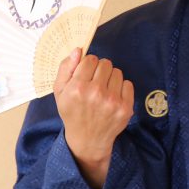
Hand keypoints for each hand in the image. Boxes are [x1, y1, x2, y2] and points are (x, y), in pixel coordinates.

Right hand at [53, 48, 134, 188]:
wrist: (87, 139)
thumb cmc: (72, 112)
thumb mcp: (60, 91)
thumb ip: (66, 68)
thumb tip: (78, 50)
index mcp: (77, 88)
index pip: (90, 59)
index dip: (88, 64)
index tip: (86, 73)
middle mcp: (96, 93)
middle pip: (106, 63)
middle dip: (100, 70)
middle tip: (95, 82)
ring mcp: (113, 101)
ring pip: (117, 72)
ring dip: (111, 78)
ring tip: (103, 90)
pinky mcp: (126, 108)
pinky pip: (128, 84)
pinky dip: (121, 88)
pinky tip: (112, 97)